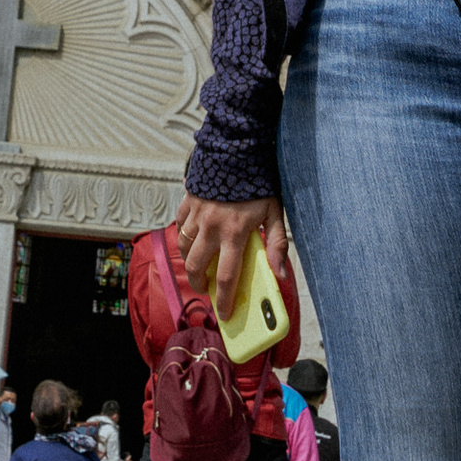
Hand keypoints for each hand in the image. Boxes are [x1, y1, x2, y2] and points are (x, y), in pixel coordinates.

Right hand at [173, 192, 292, 312]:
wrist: (238, 147)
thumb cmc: (260, 182)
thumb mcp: (275, 212)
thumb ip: (277, 244)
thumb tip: (280, 275)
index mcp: (234, 233)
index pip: (226, 276)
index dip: (224, 299)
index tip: (225, 314)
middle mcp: (211, 227)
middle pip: (196, 266)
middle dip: (199, 283)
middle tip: (206, 289)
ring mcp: (197, 214)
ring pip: (184, 246)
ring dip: (190, 260)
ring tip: (200, 264)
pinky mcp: (188, 201)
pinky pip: (180, 225)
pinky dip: (184, 235)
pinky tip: (193, 237)